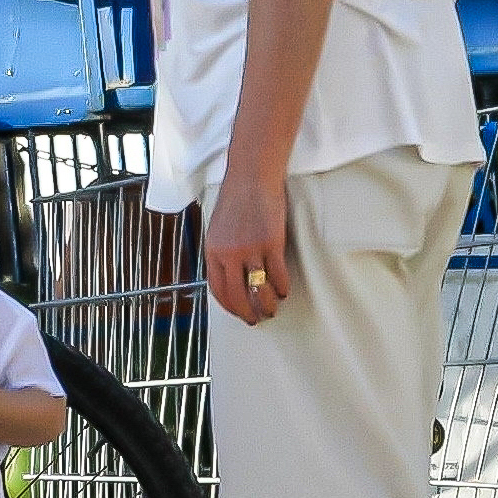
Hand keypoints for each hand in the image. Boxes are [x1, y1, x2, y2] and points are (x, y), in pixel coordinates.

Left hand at [203, 168, 290, 325]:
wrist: (252, 178)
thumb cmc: (236, 201)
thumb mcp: (218, 229)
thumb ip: (221, 252)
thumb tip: (228, 277)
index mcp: (213, 251)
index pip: (217, 289)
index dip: (229, 306)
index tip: (238, 313)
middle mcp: (229, 254)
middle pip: (238, 295)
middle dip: (248, 312)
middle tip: (257, 319)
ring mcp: (250, 250)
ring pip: (259, 290)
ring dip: (268, 305)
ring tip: (273, 309)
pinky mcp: (271, 244)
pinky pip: (278, 275)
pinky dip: (283, 287)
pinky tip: (285, 291)